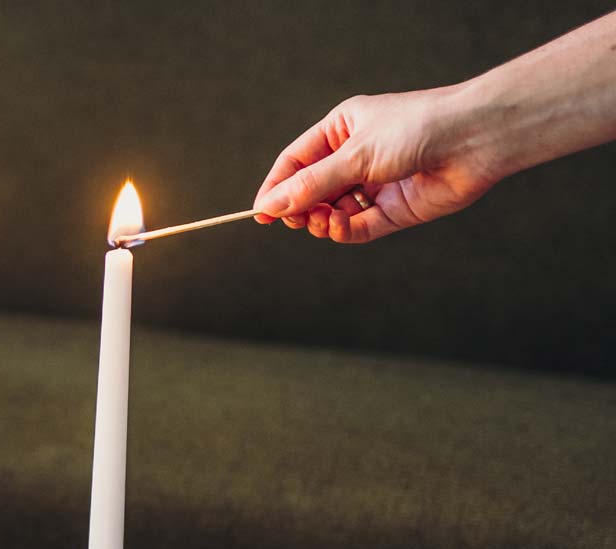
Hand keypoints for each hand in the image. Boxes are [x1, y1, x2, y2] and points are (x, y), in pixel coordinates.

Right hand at [253, 89, 501, 242]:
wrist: (475, 140)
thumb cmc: (418, 129)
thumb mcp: (354, 155)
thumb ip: (311, 185)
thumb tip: (270, 206)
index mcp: (343, 129)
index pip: (297, 161)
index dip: (277, 186)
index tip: (261, 212)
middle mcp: (358, 157)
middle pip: (312, 189)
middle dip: (299, 207)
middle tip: (292, 220)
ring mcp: (376, 184)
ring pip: (333, 211)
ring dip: (321, 220)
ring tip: (320, 221)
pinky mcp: (395, 209)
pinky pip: (359, 227)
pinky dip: (344, 231)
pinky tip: (338, 227)